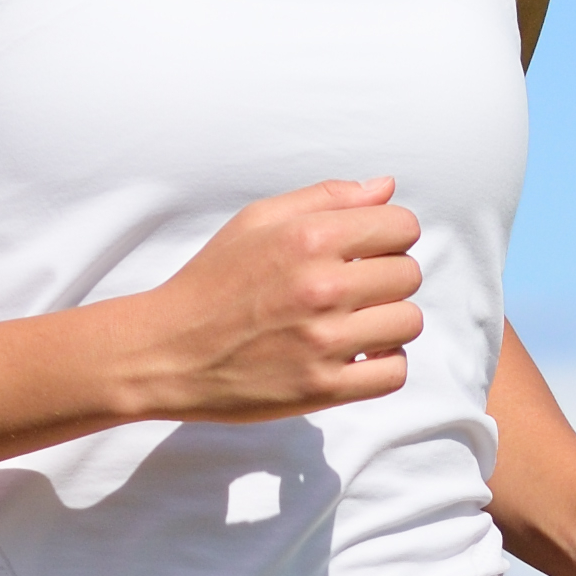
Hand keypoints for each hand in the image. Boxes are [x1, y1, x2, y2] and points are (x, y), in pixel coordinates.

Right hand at [137, 181, 427, 421]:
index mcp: (308, 238)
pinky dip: (384, 363)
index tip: (367, 250)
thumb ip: (325, 198)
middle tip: (355, 288)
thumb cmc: (211, 281)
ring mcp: (323, 341)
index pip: (403, 226)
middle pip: (408, 274)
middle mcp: (321, 287)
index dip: (390, 235)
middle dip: (388, 277)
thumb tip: (385, 188)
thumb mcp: (256, 220)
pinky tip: (359, 354)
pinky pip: (393, 373)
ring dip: (389, 321)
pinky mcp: (322, 388)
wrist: (167, 351)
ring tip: (357, 321)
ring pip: (408, 322)